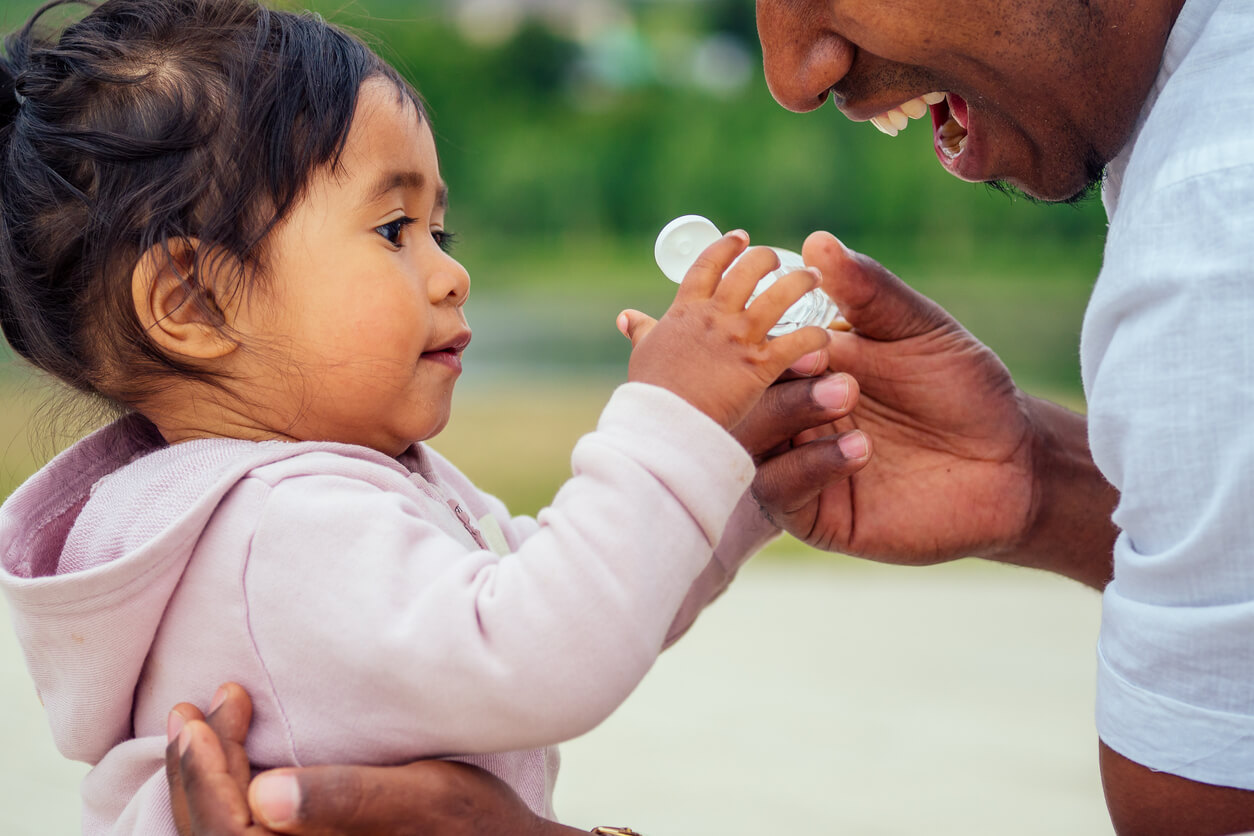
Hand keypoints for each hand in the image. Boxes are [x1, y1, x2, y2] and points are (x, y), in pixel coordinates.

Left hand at [167, 684, 584, 835]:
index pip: (230, 833)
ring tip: (198, 728)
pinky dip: (223, 801)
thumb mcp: (423, 795)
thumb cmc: (473, 824)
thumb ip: (344, 800)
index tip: (204, 713)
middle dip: (193, 773)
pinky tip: (228, 765)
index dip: (206, 776)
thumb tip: (263, 797)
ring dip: (203, 785)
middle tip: (191, 710)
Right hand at [617, 231, 829, 431]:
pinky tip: (823, 334)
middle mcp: (716, 317)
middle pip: (748, 272)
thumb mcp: (643, 353)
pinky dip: (813, 336)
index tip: (740, 237)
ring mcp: (739, 339)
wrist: (665, 422)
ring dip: (799, 283)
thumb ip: (642, 331)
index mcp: (687, 311)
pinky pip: (796, 343)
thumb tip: (627, 317)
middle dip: (766, 259)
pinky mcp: (759, 366)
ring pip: (779, 297)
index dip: (726, 247)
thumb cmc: (652, 391)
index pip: (707, 265)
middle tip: (777, 258)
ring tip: (812, 277)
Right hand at [751, 231, 1041, 565]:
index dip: (758, 333)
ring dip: (790, 415)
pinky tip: (859, 448)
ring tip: (845, 396)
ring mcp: (797, 466)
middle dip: (768, 375)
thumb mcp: (918, 330)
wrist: (1012, 464)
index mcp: (803, 369)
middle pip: (739, 396)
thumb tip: (817, 242)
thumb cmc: (964, 390)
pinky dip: (809, 467)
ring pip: (749, 443)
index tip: (785, 318)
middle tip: (818, 360)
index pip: (751, 349)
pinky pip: (780, 493)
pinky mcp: (815, 516)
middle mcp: (789, 417)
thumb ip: (869, 292)